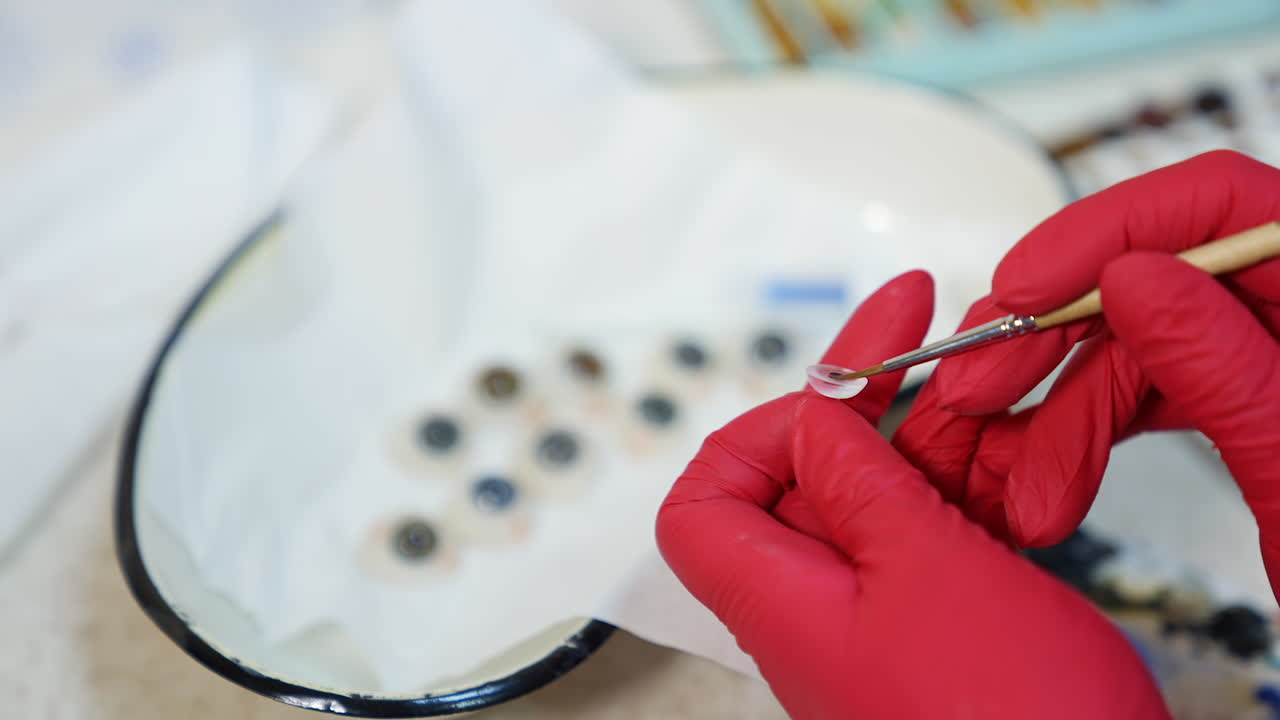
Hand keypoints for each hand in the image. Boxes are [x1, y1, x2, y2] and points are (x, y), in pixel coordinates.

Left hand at [656, 272, 1167, 718]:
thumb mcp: (927, 571)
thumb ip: (860, 483)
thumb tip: (813, 422)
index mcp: (781, 599)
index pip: (706, 501)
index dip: (754, 433)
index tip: (830, 384)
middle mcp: (821, 605)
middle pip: (809, 476)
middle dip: (869, 402)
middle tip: (921, 328)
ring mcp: (885, 612)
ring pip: (887, 493)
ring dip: (940, 434)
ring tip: (996, 380)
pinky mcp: (945, 620)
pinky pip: (941, 529)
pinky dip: (977, 484)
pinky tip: (1025, 451)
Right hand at [893, 150, 1279, 596]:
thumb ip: (1228, 370)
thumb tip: (1134, 276)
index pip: (1225, 203)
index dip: (1108, 228)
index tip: (1026, 289)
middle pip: (1156, 276)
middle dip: (1053, 343)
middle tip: (980, 389)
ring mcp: (1270, 355)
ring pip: (1135, 345)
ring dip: (1058, 417)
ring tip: (1026, 490)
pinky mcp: (1242, 397)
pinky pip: (1147, 391)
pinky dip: (1087, 435)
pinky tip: (1052, 476)